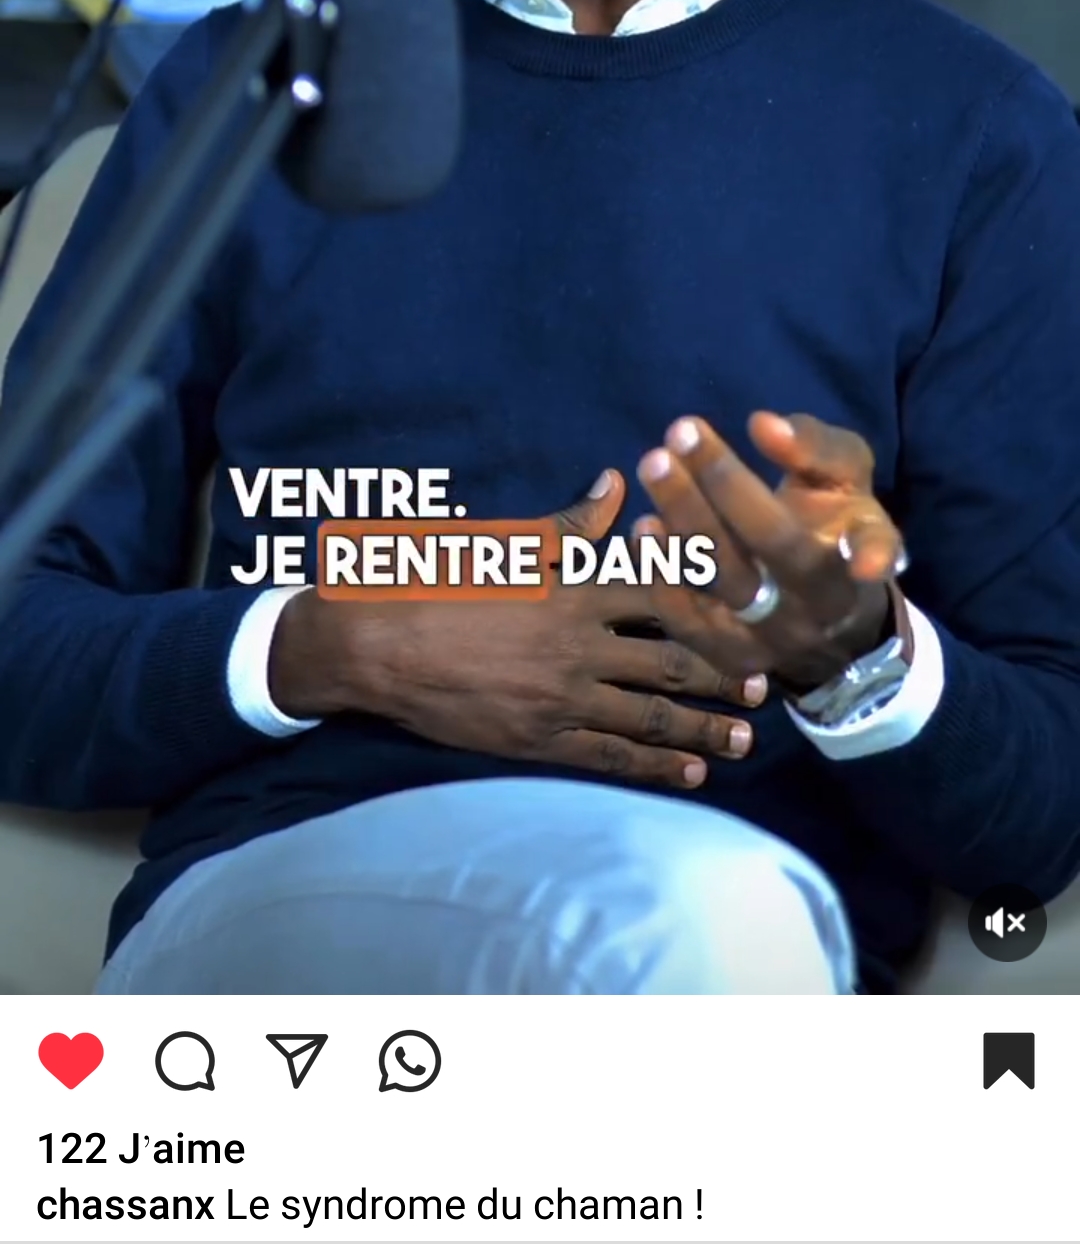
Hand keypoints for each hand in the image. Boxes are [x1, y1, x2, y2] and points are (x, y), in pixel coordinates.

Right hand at [269, 469, 765, 790]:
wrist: (372, 645)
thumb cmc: (436, 581)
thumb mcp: (505, 542)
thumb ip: (570, 524)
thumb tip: (616, 486)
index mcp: (573, 589)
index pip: (663, 594)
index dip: (713, 605)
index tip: (752, 611)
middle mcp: (577, 646)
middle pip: (672, 661)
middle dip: (723, 673)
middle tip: (765, 682)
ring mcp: (560, 698)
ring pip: (650, 715)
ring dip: (704, 726)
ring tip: (745, 737)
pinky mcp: (538, 739)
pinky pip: (610, 757)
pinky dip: (655, 766)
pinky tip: (690, 772)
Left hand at [634, 411, 907, 697]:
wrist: (829, 622)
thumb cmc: (836, 528)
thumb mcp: (847, 481)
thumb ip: (817, 448)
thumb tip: (763, 425)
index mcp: (863, 552)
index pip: (869, 545)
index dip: (873, 554)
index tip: (866, 559)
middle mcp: (823, 603)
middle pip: (774, 546)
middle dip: (725, 485)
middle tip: (680, 432)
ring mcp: (778, 636)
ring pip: (727, 582)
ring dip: (685, 521)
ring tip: (655, 466)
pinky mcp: (735, 657)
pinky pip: (692, 624)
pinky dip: (664, 577)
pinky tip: (645, 528)